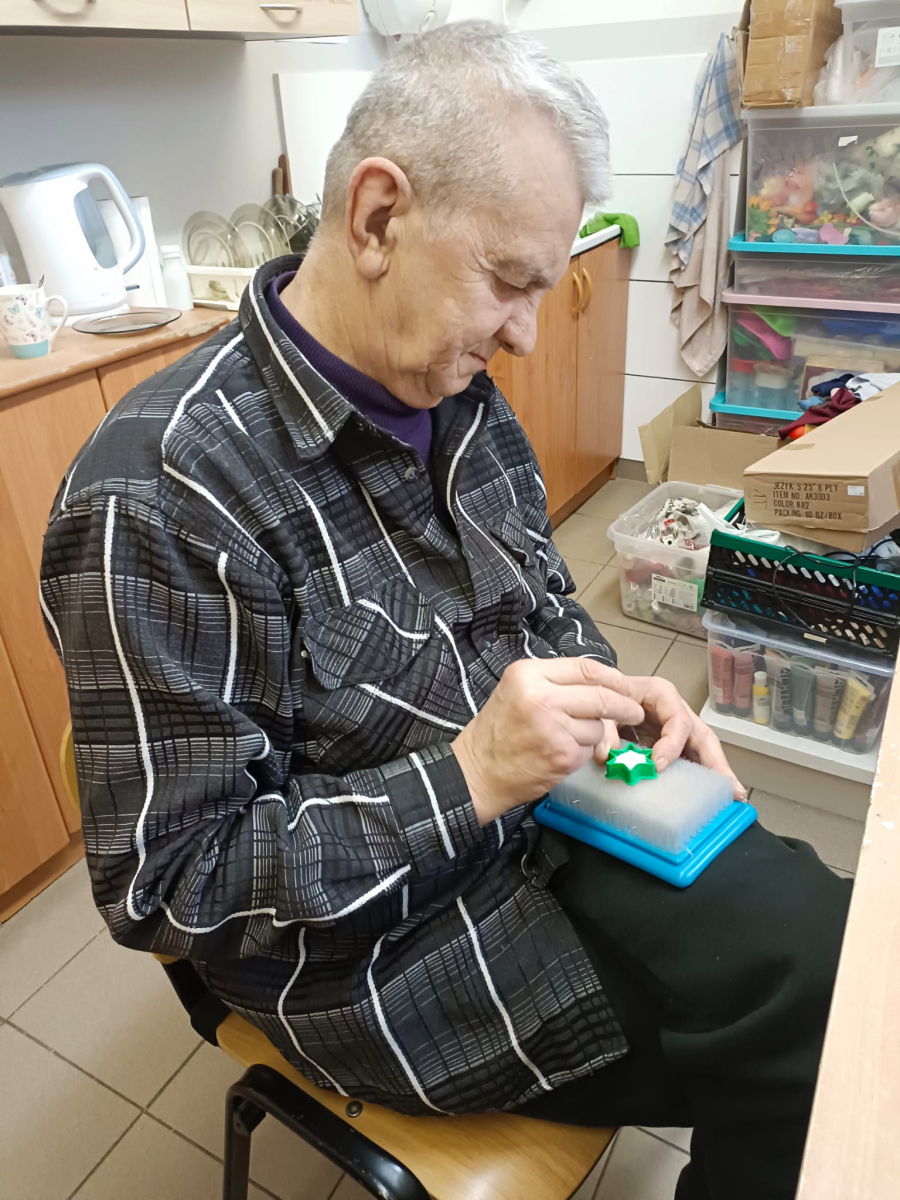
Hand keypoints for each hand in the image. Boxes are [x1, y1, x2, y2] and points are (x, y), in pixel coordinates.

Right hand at [451, 657, 644, 824]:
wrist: (477, 772)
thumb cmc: (497, 731)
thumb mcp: (517, 690)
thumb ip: (553, 681)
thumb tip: (601, 681)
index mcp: (528, 674)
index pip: (585, 668)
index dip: (613, 678)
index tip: (626, 686)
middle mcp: (541, 697)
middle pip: (601, 695)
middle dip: (625, 705)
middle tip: (634, 713)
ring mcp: (554, 727)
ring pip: (598, 724)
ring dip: (594, 732)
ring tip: (567, 737)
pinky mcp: (563, 755)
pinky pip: (590, 747)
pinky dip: (583, 751)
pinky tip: (561, 753)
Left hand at [590, 670, 746, 800]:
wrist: (601, 692)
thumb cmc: (607, 693)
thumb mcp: (603, 704)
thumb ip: (605, 727)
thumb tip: (607, 756)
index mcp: (662, 694)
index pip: (677, 719)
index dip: (671, 743)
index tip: (658, 764)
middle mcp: (676, 711)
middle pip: (703, 736)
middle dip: (716, 763)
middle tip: (729, 788)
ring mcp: (678, 729)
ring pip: (703, 750)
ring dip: (716, 773)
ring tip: (731, 797)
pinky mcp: (674, 745)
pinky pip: (691, 760)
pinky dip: (701, 778)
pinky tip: (712, 797)